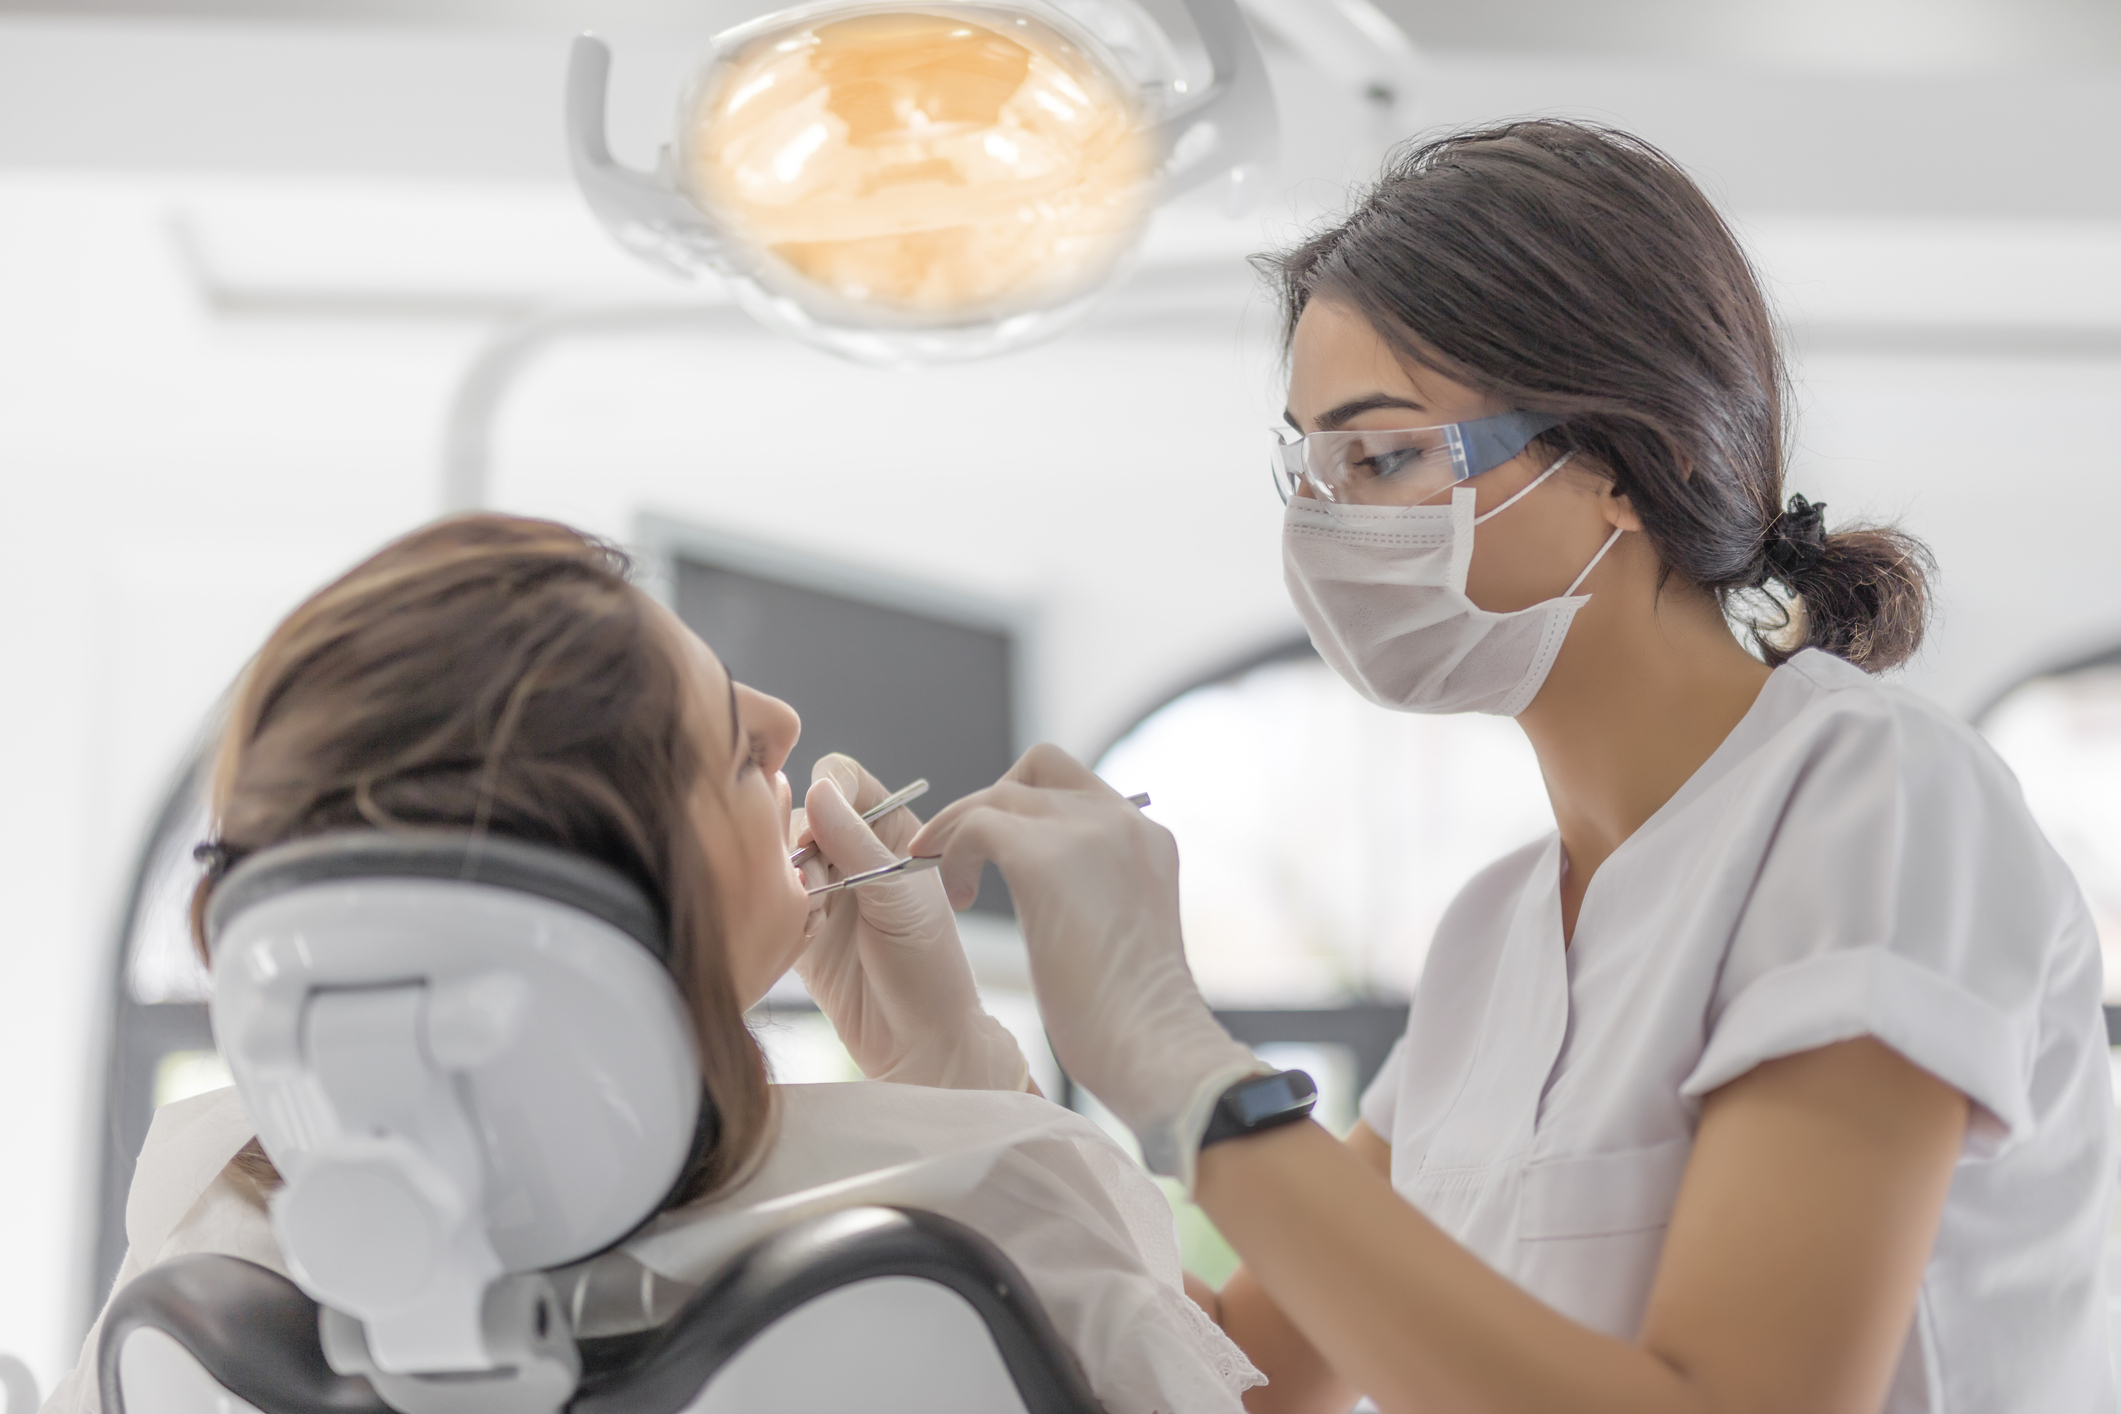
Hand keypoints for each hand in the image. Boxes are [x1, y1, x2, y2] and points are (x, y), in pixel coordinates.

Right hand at [793, 753, 1027, 1090]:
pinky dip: (780, 911)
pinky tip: (807, 939)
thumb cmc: (928, 967)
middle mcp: (853, 850)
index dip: (826, 789)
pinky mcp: (796, 923)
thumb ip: (857, 844)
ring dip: (791, 880)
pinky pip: (768, 897)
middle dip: (801, 842)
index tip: (820, 819)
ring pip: (778, 854)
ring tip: (819, 917)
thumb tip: (816, 791)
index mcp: (890, 830)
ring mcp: (822, 887)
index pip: (843, 778)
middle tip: (818, 881)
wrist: (916, 1042)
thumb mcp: (900, 898)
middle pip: (800, 812)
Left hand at [910, 744, 1264, 1189]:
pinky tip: (957, 900)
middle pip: (1038, 766)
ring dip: (959, 830)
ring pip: (999, 793)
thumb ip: (1100, 889)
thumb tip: (1058, 893)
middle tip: (965, 858)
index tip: (997, 854)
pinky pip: (977, 825)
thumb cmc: (1134, 1019)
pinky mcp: (1047, 858)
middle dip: (990, 803)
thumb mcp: (1124, 929)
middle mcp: (1124, 821)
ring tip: (950, 884)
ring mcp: (1089, 832)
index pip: (1076, 785)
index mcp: (1148, 837)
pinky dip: (953, 853)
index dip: (1027, 809)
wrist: (1154, 1048)